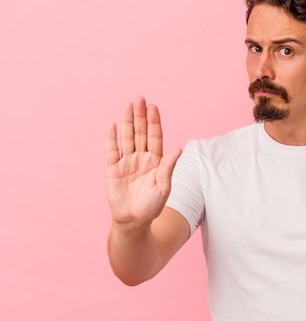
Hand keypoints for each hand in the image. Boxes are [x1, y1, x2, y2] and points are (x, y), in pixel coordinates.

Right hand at [105, 96, 181, 226]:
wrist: (134, 221)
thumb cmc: (152, 206)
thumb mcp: (163, 187)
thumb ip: (168, 167)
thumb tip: (178, 149)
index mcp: (156, 161)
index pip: (155, 137)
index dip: (154, 122)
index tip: (154, 107)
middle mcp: (142, 158)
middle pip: (141, 133)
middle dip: (140, 116)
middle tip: (140, 99)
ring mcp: (127, 162)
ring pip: (127, 137)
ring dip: (127, 121)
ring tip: (127, 105)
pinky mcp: (113, 169)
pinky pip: (112, 151)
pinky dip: (111, 138)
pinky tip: (112, 124)